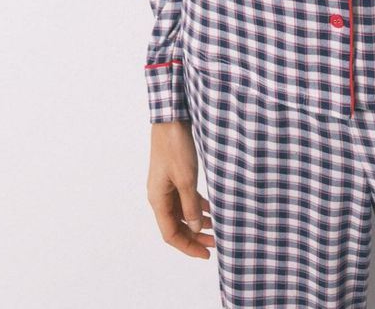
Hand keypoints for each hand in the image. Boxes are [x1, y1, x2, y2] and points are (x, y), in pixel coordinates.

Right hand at [147, 119, 215, 257]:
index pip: (170, 234)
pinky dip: (197, 206)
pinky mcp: (174, 175)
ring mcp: (166, 185)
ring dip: (197, 221)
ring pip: (182, 212)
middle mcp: (160, 195)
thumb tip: (195, 228)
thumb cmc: (175, 147)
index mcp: (158, 199)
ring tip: (217, 227)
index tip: (206, 254)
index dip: (188, 247)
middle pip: (176, 225)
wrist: (171, 119)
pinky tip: (211, 208)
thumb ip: (190, 205)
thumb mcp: (186, 179)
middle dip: (195, 237)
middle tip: (215, 243)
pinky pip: (185, 198)